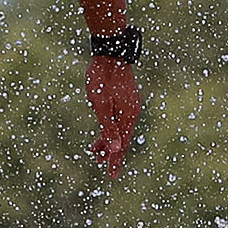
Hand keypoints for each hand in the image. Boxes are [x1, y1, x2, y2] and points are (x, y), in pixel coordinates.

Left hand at [85, 56, 143, 176]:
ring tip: (95, 151)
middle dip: (110, 151)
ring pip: (119, 127)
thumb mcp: (101, 105)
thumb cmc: (102, 78)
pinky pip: (119, 117)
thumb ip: (108, 128)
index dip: (115, 159)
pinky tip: (103, 128)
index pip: (122, 144)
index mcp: (128, 115)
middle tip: (100, 164)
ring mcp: (130, 103)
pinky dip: (110, 126)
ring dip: (108, 139)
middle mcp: (133, 111)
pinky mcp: (126, 97)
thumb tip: (116, 148)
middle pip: (122, 137)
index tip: (112, 175)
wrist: (110, 51)